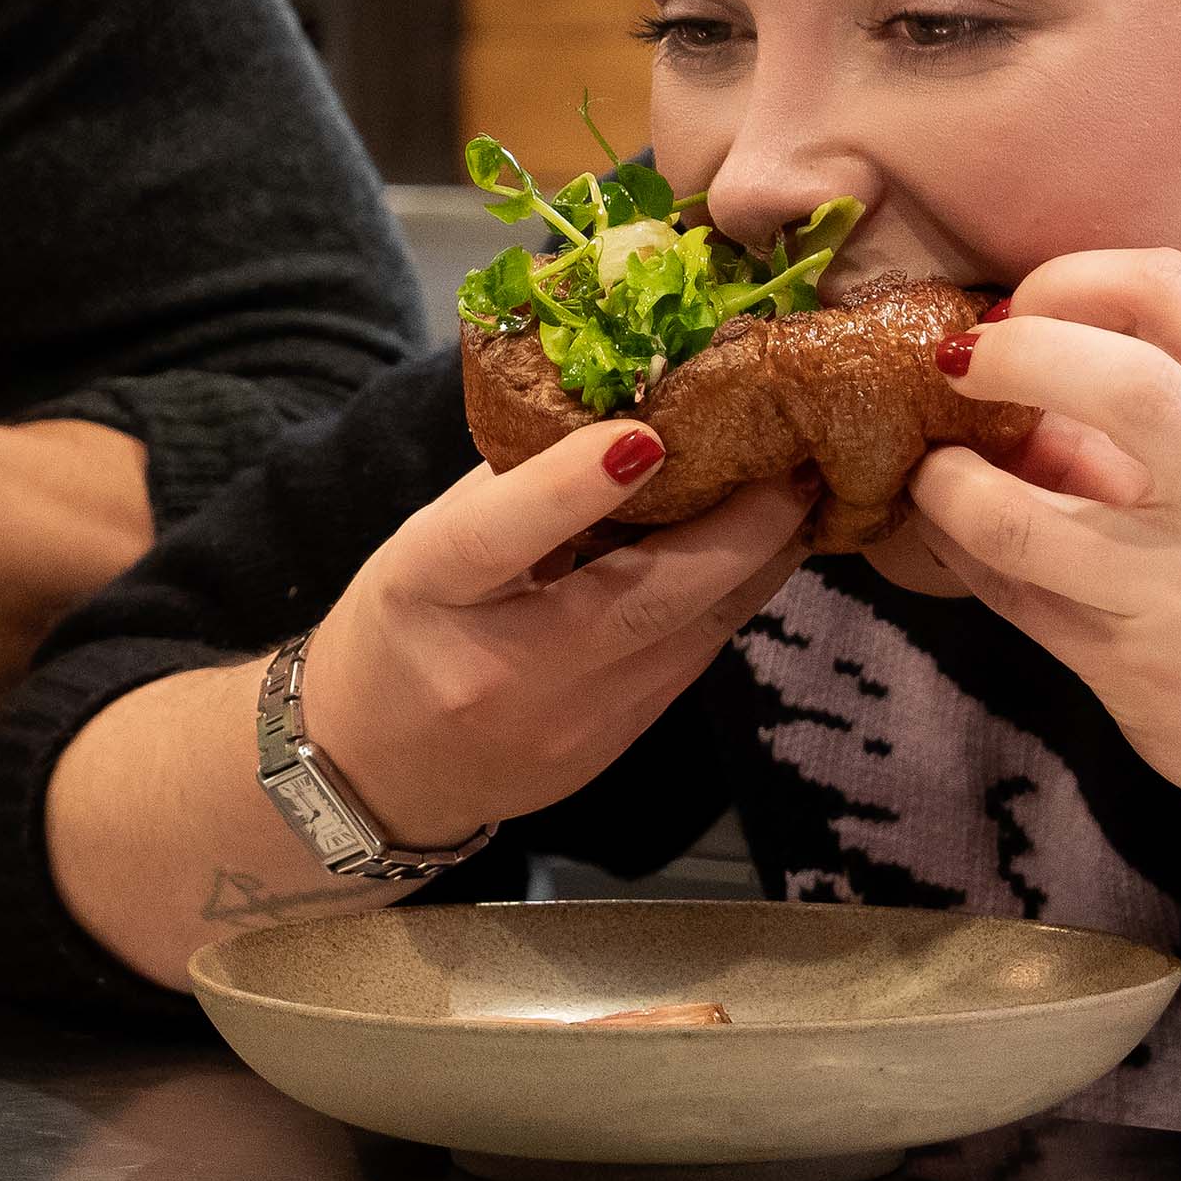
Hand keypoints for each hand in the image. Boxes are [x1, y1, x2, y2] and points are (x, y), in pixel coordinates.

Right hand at [288, 423, 812, 852]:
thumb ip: (517, 486)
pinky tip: (759, 553)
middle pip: (641, 598)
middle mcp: (502, 670)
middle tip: (796, 455)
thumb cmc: (403, 628)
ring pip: (693, 632)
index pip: (496, 539)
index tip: (648, 434)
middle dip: (739, 525)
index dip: (572, 487)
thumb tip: (628, 409)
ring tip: (803, 492)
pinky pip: (690, 660)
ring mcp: (567, 723)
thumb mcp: (426, 541)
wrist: (378, 771)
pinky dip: (728, 599)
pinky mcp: (614, 748)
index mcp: (428, 593)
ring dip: (759, 559)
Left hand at [906, 248, 1180, 841]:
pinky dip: (956, 549)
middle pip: (1115, 379)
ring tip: (936, 470)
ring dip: (946, 481)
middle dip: (1010, 354)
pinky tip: (952, 534)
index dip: (1071, 278)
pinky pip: (1004, 590)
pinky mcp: (1128, 668)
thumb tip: (1021, 359)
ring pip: (1015, 513)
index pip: (1172, 289)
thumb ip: (1166, 408)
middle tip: (958, 366)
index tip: (1025, 308)